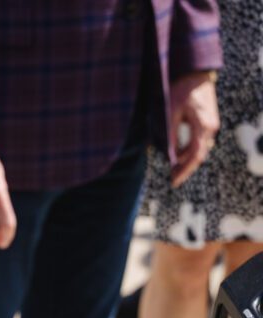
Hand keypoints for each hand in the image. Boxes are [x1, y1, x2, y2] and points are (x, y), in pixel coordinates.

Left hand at [169, 71, 219, 186]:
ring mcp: (212, 125)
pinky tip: (178, 155)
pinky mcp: (209, 122)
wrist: (196, 73)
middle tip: (172, 179)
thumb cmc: (181, 90)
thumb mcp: (172, 112)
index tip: (174, 181)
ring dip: (187, 160)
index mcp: (203, 125)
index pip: (194, 155)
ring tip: (172, 169)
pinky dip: (190, 150)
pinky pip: (200, 141)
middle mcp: (211, 127)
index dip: (184, 170)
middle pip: (199, 155)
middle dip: (185, 169)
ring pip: (200, 149)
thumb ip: (172, 134)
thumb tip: (170, 156)